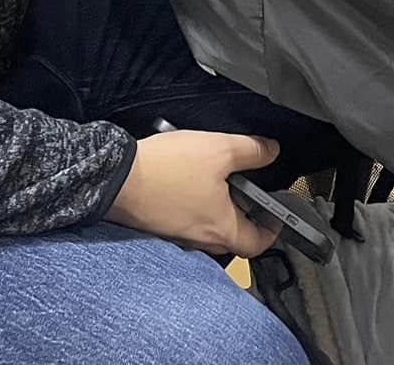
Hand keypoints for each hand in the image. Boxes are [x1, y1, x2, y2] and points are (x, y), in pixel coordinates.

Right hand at [107, 129, 280, 256]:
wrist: (118, 177)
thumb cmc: (170, 168)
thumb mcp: (220, 149)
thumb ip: (251, 151)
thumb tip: (272, 152)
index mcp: (221, 229)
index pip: (257, 245)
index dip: (272, 230)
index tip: (275, 214)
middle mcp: (200, 240)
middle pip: (233, 237)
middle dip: (244, 216)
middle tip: (248, 190)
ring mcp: (178, 235)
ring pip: (208, 227)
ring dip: (217, 207)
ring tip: (216, 176)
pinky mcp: (160, 225)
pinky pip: (187, 220)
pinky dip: (194, 204)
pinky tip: (188, 179)